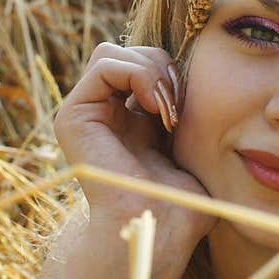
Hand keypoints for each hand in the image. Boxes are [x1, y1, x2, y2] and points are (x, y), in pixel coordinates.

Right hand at [53, 42, 217, 278]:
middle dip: (162, 67)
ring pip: (113, 52)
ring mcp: (85, 114)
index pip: (144, 62)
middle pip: (128, 52)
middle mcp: (102, 114)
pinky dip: (138, 75)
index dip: (172, 72)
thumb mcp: (192, 144)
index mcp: (128, 118)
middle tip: (178, 108)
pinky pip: (104, 64)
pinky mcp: (74, 116)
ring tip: (167, 110)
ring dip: (151, 71)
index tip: (191, 109)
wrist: (161, 226)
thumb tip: (205, 79)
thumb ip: (186, 110)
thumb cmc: (184, 199)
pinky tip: (155, 108)